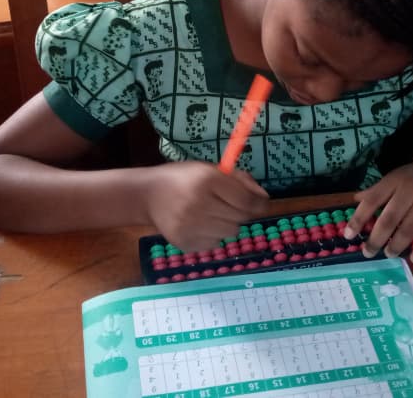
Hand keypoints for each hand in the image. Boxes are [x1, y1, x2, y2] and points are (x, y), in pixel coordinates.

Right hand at [145, 162, 268, 251]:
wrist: (148, 194)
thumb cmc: (184, 178)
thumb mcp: (210, 170)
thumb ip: (239, 180)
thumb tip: (264, 198)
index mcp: (207, 180)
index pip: (247, 201)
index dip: (259, 204)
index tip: (260, 204)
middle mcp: (199, 203)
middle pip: (241, 218)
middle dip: (240, 211)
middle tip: (227, 204)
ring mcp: (191, 226)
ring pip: (230, 232)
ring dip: (227, 223)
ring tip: (212, 213)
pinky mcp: (185, 243)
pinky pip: (215, 243)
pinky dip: (213, 234)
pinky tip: (199, 224)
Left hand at [344, 152, 412, 263]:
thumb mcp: (402, 174)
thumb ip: (380, 188)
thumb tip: (357, 199)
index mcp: (397, 179)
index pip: (372, 201)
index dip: (358, 219)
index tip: (348, 235)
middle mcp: (411, 190)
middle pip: (388, 220)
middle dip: (375, 239)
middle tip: (368, 252)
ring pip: (408, 230)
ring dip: (396, 245)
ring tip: (389, 254)